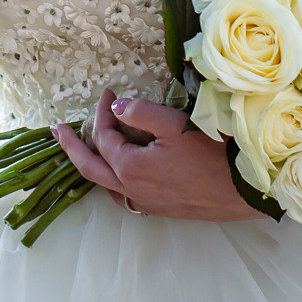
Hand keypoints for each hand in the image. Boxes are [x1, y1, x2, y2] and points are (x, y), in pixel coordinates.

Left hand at [51, 89, 263, 221]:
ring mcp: (144, 203)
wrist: (243, 191)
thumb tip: (117, 107)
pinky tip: (117, 173)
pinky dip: (111, 181)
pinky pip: (123, 195)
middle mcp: (131, 190)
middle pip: (89, 168)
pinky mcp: (159, 209)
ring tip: (83, 148)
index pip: (105, 136)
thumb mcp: (175, 125)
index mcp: (131, 167)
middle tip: (57, 130)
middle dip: (71, 147)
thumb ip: (141, 112)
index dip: (102, 111)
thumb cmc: (213, 155)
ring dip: (91, 165)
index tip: (107, 92)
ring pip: (105, 185)